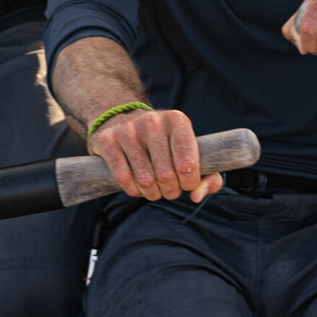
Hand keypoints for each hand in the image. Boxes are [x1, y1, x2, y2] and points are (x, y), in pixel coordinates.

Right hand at [87, 107, 220, 202]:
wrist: (123, 121)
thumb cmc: (166, 145)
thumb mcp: (191, 153)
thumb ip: (208, 177)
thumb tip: (196, 196)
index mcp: (177, 121)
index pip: (188, 164)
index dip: (189, 183)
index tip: (186, 184)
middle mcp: (152, 121)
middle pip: (166, 175)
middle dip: (171, 191)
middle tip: (170, 190)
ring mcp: (128, 129)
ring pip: (144, 179)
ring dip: (152, 193)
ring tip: (155, 189)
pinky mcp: (108, 140)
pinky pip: (123, 177)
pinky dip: (133, 190)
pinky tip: (137, 187)